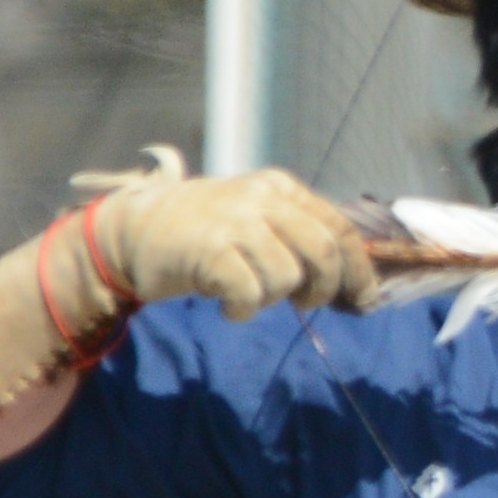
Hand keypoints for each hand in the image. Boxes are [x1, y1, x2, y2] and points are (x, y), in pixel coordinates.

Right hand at [0, 155, 385, 415]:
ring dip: (272, 298)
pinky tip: (227, 306)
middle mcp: (261, 198)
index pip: (338, 227)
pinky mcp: (209, 249)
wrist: (132, 231)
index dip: (359, 269)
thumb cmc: (201, 233)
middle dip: (324, 288)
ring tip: (247, 294)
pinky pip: (250, 293)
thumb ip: (295, 236)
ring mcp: (234, 221)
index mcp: (279, 187)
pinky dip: (243, 309)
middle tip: (304, 304)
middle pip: (323, 251)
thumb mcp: (254, 219)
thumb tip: (347, 278)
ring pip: (287, 276)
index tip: (364, 300)